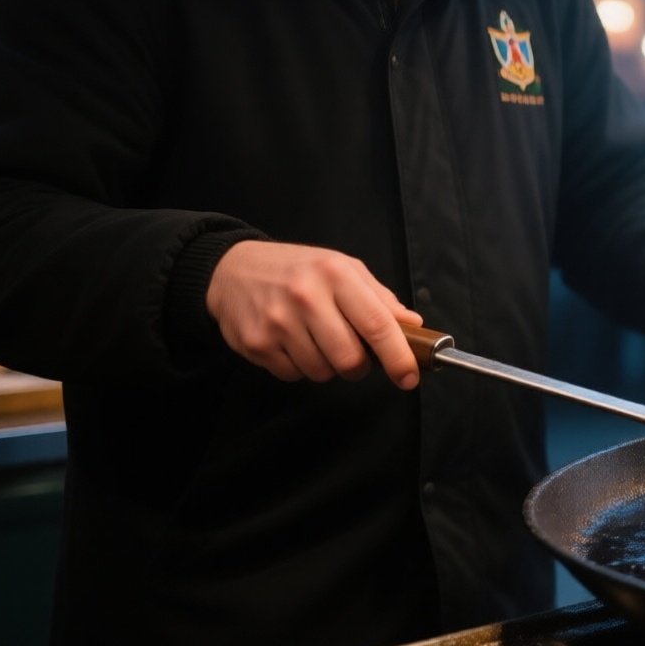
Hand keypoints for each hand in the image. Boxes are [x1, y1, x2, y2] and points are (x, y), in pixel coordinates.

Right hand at [205, 241, 424, 389]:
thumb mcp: (342, 268)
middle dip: (359, 366)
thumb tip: (412, 326)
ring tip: (316, 339)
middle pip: (350, 359)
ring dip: (327, 365)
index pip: (377, 324)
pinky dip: (300, 367)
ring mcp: (278, 322)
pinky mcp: (257, 344)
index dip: (398, 356)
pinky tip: (292, 343)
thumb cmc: (297, 270)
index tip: (409, 376)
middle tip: (352, 352)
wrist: (232, 270)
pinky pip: (294, 375)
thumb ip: (379, 298)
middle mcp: (306, 297)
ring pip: (322, 372)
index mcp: (335, 274)